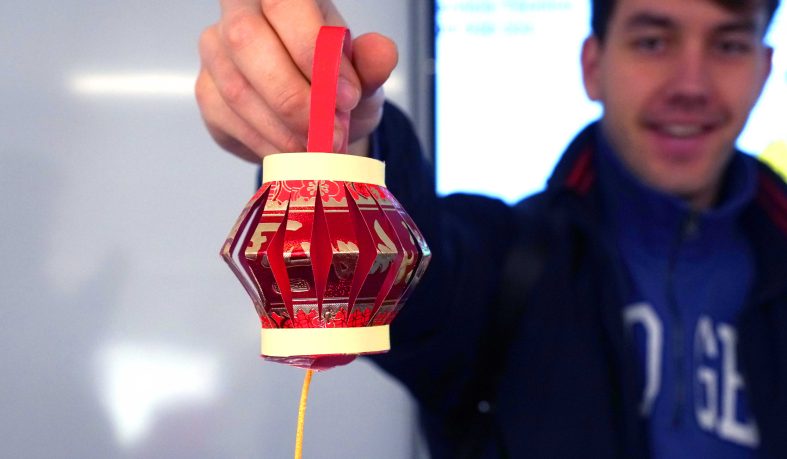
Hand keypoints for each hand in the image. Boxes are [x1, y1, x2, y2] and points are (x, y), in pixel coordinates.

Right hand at [196, 0, 398, 161]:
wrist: (316, 118)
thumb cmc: (336, 85)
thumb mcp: (363, 77)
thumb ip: (371, 65)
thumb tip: (384, 51)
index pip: (284, 4)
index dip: (313, 50)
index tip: (347, 96)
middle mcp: (240, 13)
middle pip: (247, 40)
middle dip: (293, 96)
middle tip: (331, 133)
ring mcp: (216, 52)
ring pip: (238, 89)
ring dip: (284, 129)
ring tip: (319, 148)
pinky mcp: (206, 92)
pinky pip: (229, 120)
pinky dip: (268, 144)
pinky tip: (294, 153)